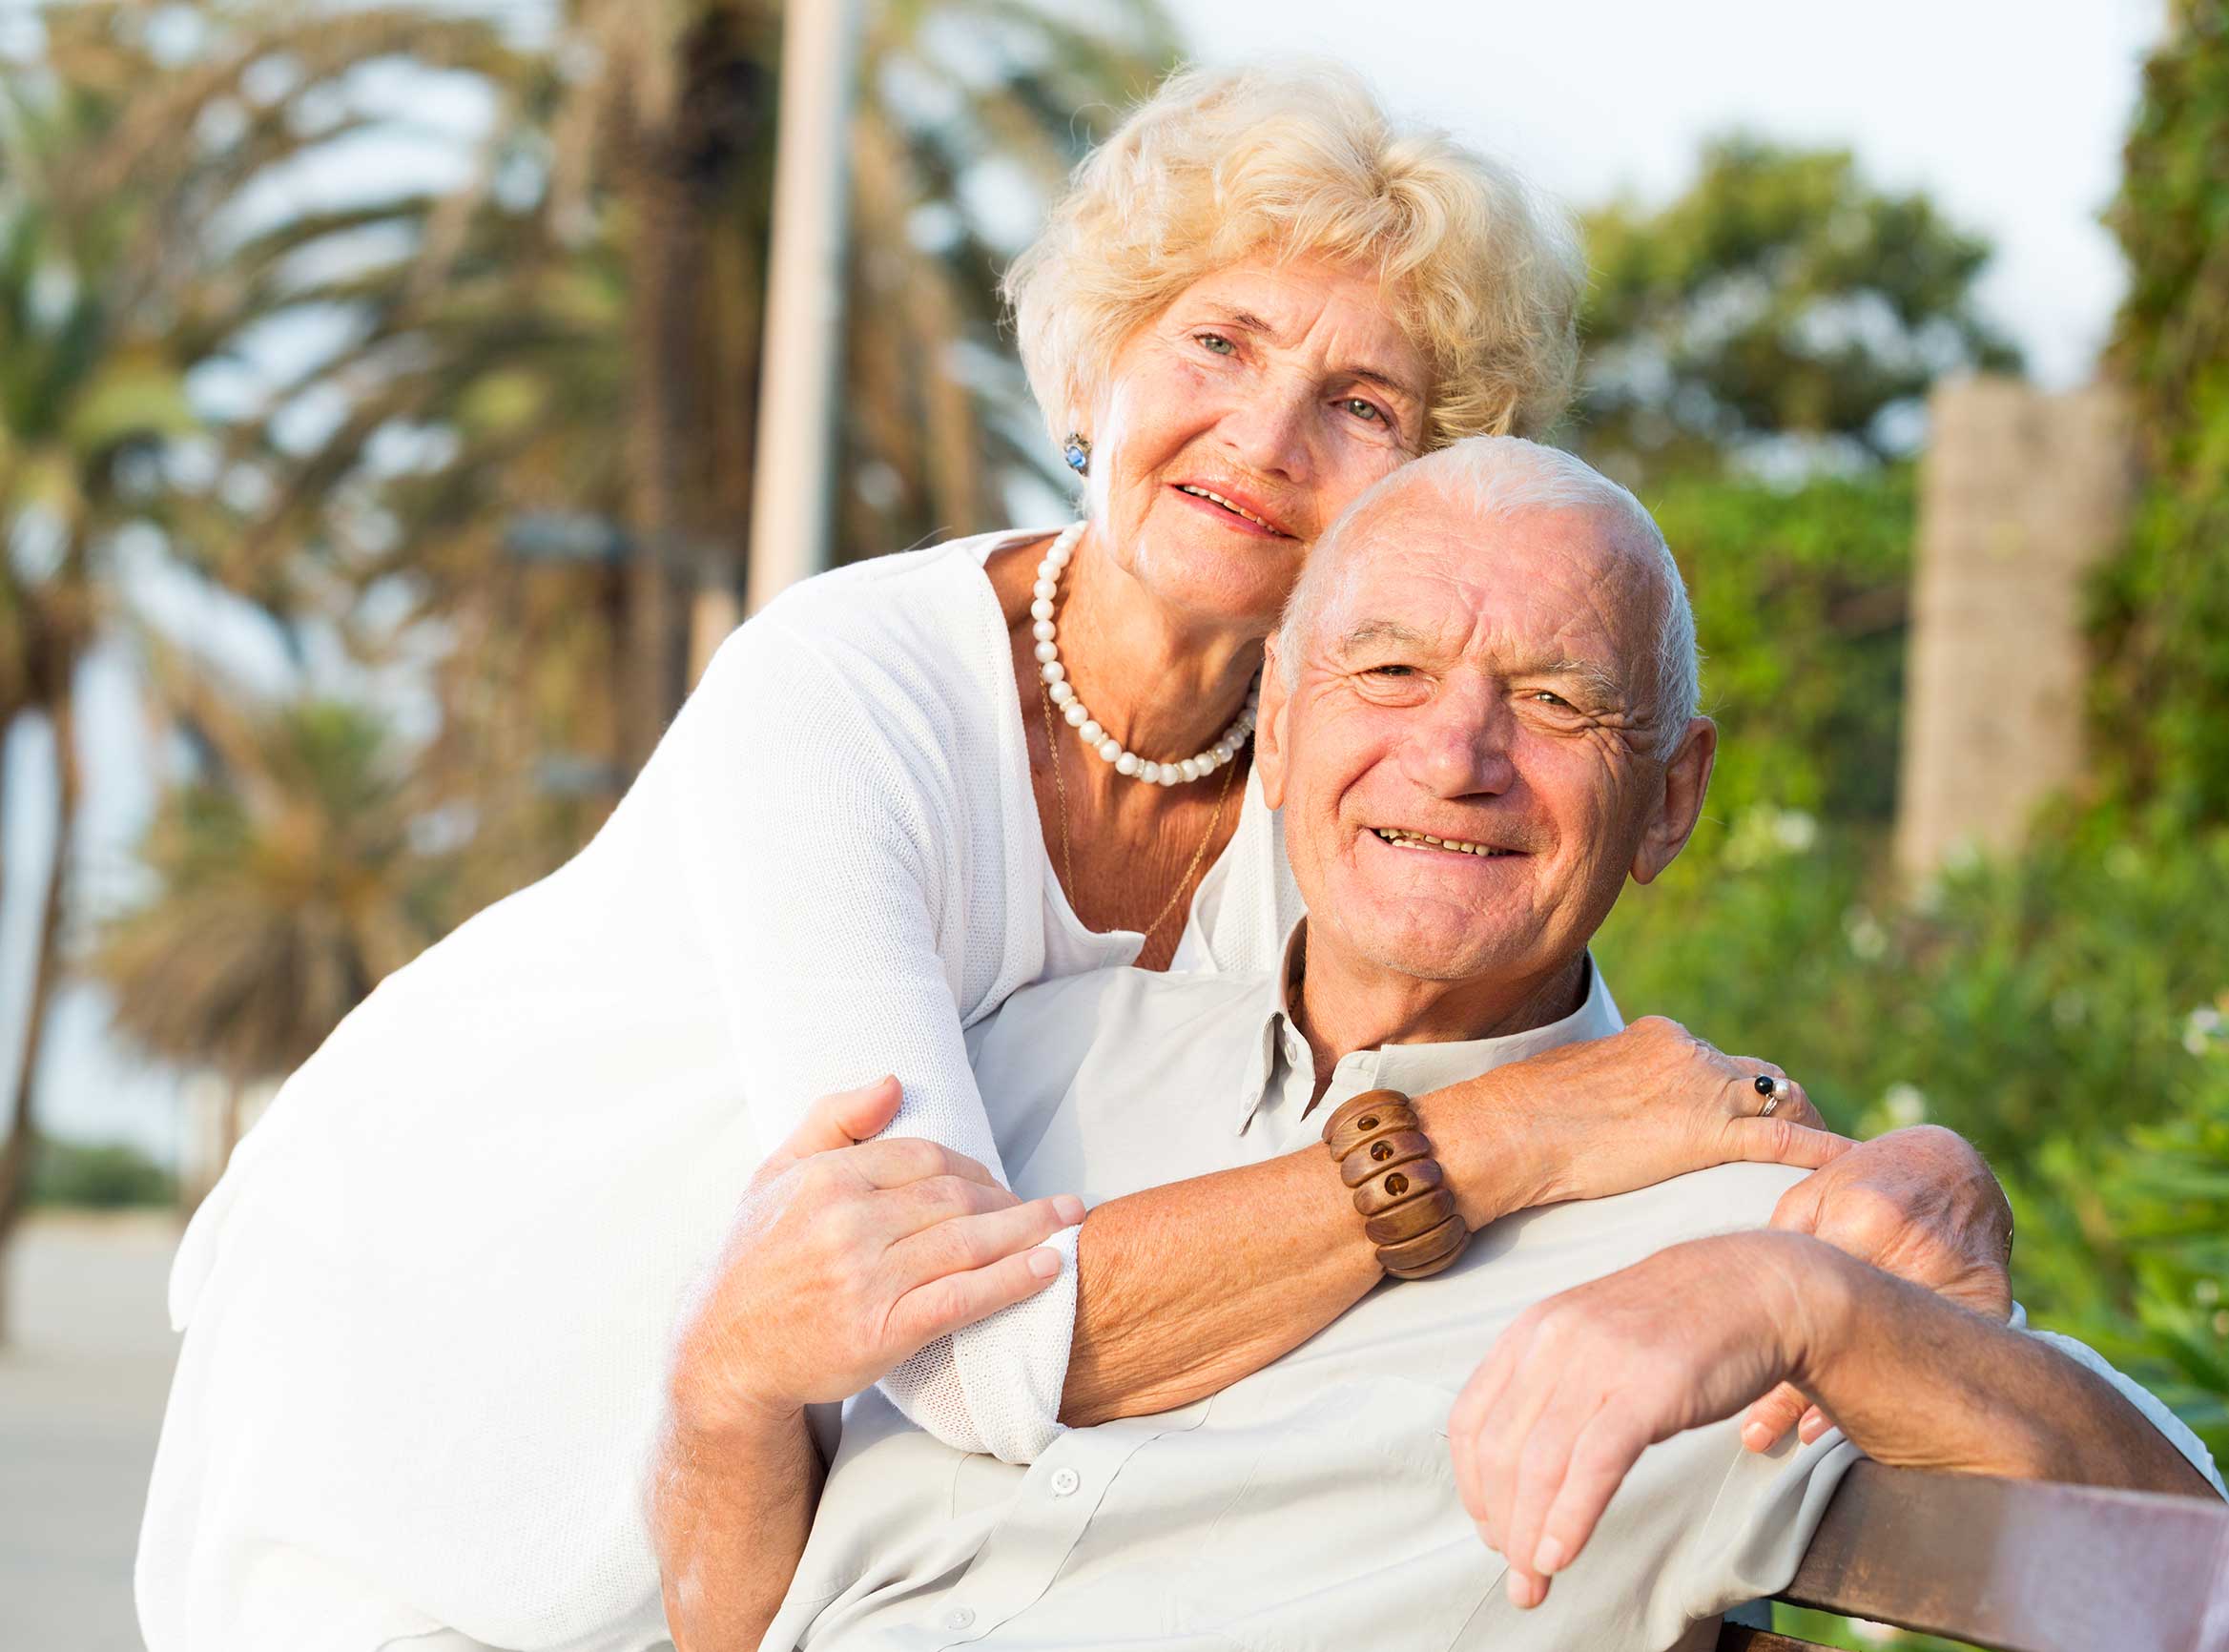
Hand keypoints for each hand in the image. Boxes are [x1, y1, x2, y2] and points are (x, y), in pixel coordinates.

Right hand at [666, 1076, 1081, 1436]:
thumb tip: (893, 1081)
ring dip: (1028, 1230)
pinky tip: (1046, 1269)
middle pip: (955, 1197)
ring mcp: (865, 1280)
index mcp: (827, 1180)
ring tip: (1067, 1222)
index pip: (924, 1157)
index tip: (998, 1180)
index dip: (972, 1166)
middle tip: (1042, 1205)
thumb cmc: (757, 1259)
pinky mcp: (881, 1333)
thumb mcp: (775, 1173)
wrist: (723, 1352)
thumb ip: (832, 1120)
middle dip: (1008, 1198)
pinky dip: (1011, 1281)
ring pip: (967, 1242)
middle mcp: (847, 1225)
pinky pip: (961, 1299)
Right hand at [1417, 1016, 1851, 1228]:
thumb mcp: (1578, 1087)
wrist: (1509, 1130)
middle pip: (1759, 1079)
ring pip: (1781, 1101)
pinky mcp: (1708, 1131)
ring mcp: (1703, 1087)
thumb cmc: (1524, 1118)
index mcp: (1656, 1038)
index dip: (1740, 1094)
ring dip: (1807, 1130)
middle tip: (1805, 1145)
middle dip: (1783, 1110)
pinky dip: (1825, 1151)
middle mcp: (1688, 1051)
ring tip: (1830, 1164)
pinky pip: (1785, 1140)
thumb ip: (1615, 1093)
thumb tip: (1615, 1121)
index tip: (1748, 1119)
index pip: (1719, 1063)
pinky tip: (1855, 1166)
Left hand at [1449, 1230, 1834, 1610]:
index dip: (1473, 1487)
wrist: (1752, 1288)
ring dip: (1530, 1535)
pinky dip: (1571, 1518)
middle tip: (1516, 1578)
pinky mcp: (1648, 1388)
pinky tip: (1562, 1555)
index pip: (1471, 1422)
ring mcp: (1600, 1362)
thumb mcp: (1588, 1338)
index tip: (1490, 1530)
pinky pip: (1594, 1464)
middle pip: (1501, 1452)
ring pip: (1540, 1464)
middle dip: (1501, 1525)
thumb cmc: (1671, 1325)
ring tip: (1534, 1581)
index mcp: (1530, 1332)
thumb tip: (1517, 1465)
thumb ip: (1548, 1385)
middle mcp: (1553, 1342)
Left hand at [1741, 1126, 2012, 1450]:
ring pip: (1900, 1362)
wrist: (1950, 1166)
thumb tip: (1753, 1298)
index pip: (1812, 1299)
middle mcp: (1916, 1253)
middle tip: (1760, 1436)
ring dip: (1853, 1405)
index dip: (1778, 1353)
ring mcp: (1961, 1278)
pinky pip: (1947, 1358)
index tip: (1748, 1408)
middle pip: (1853, 1342)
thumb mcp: (1814, 1193)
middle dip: (1803, 1396)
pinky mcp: (1992, 1298)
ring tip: (1803, 1435)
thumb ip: (1784, 1241)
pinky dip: (1910, 1390)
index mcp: (1865, 1220)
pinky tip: (1871, 1425)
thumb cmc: (1866, 1178)